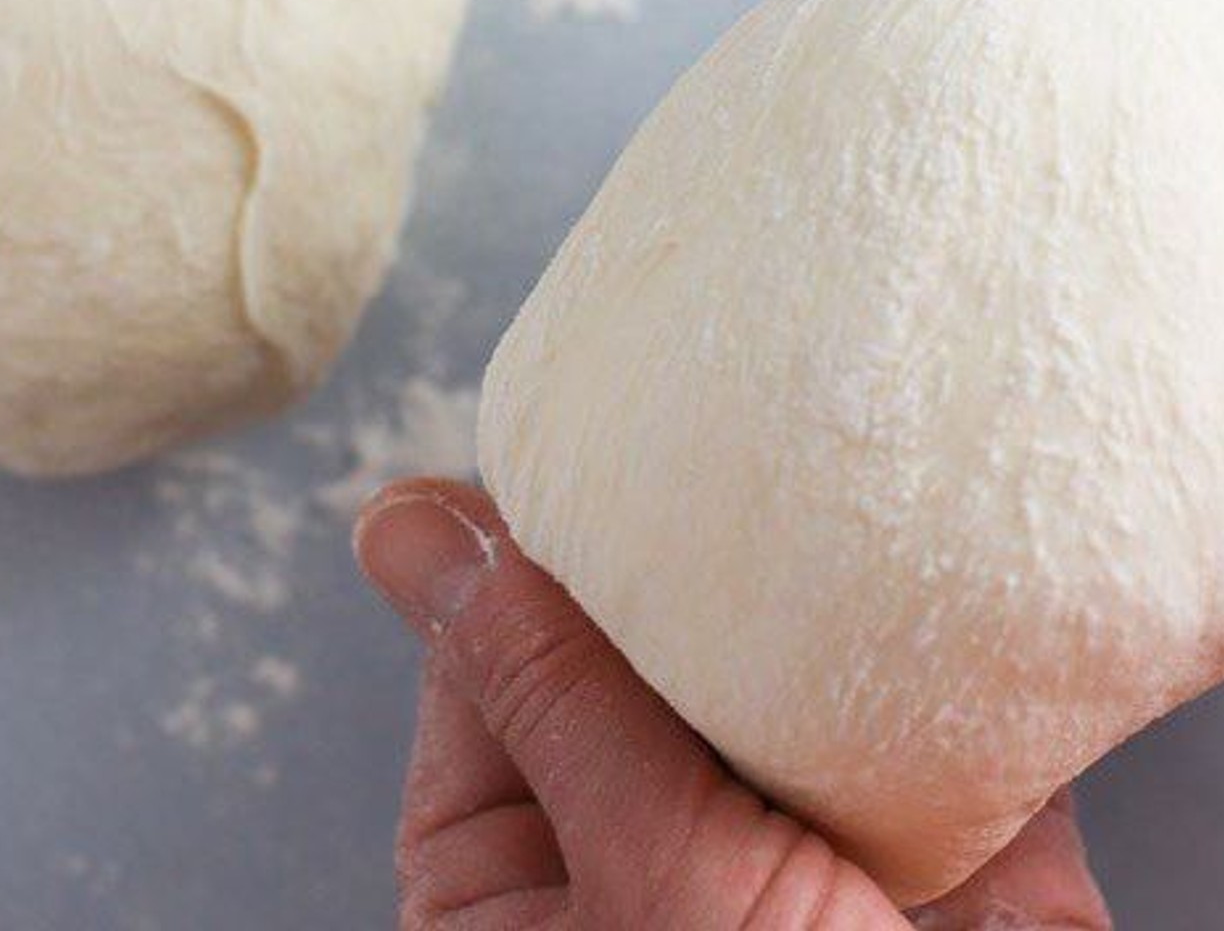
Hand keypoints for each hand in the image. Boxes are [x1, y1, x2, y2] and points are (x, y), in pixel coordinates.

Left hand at [355, 481, 1109, 928]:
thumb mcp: (646, 875)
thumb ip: (547, 691)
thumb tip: (407, 533)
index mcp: (516, 885)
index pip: (482, 670)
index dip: (515, 556)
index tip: (561, 450)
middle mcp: (639, 853)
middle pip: (625, 657)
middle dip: (668, 562)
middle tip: (698, 440)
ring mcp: (777, 842)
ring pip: (758, 671)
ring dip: (791, 590)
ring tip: (801, 477)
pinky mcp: (918, 837)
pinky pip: (899, 707)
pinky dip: (916, 637)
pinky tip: (909, 550)